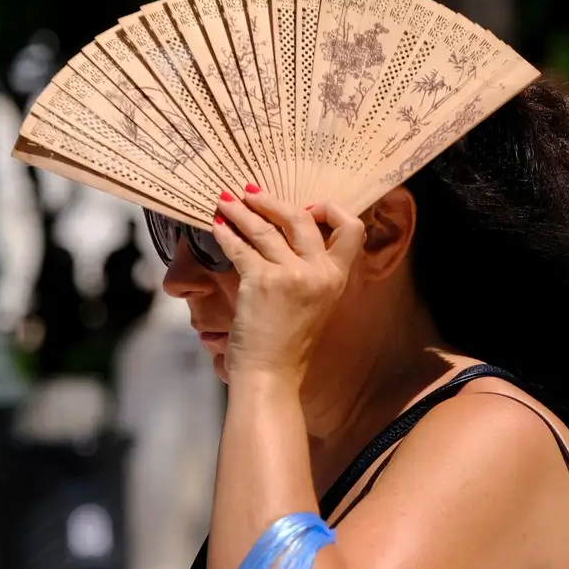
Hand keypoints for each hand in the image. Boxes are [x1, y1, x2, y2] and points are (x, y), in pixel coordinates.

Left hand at [211, 187, 365, 385]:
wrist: (271, 375)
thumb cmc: (288, 344)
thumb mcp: (314, 304)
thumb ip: (311, 273)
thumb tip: (287, 237)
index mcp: (337, 278)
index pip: (351, 229)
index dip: (331, 210)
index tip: (308, 206)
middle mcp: (319, 273)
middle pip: (301, 218)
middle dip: (273, 202)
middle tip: (251, 193)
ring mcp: (290, 275)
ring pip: (265, 228)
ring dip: (241, 210)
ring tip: (226, 201)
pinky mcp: (261, 281)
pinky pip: (240, 247)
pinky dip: (226, 233)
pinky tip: (217, 226)